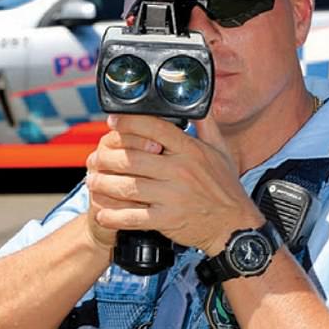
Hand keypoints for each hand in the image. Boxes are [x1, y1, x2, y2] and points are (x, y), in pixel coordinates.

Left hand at [85, 113, 263, 254]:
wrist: (234, 226)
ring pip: (128, 186)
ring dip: (104, 184)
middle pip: (133, 158)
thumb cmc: (226, 188)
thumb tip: (199, 101)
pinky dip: (115, 216)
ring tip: (93, 182)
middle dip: (107, 158)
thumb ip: (207, 124)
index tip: (112, 122)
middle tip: (95, 158)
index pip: (154, 128)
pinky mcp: (168, 219)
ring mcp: (173, 196)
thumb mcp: (221, 151)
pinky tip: (103, 213)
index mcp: (191, 150)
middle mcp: (181, 170)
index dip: (128, 123)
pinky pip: (134, 216)